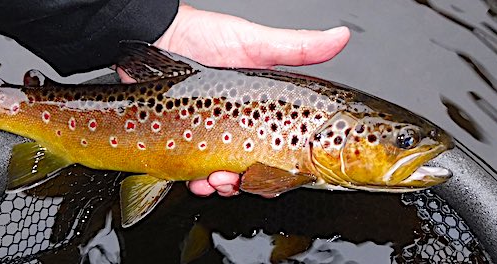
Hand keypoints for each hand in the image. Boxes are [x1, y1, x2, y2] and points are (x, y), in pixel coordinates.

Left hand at [119, 4, 349, 196]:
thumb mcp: (254, 42)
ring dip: (222, 187)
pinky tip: (196, 180)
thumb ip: (298, 47)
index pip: (281, 147)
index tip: (279, 173)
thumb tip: (339, 36)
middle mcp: (237, 126)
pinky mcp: (181, 142)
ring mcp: (209, 136)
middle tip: (238, 179)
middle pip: (254, 169)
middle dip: (248, 181)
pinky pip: (193, 175)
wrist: (156, 37)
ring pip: (224, 179)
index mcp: (259, 109)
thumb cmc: (204, 36)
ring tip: (214, 181)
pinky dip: (197, 184)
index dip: (282, 167)